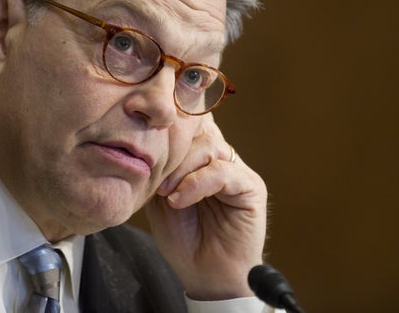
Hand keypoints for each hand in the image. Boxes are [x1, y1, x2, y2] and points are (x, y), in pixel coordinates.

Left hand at [145, 113, 267, 299]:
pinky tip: (180, 201)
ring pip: (209, 146)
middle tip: (156, 179)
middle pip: (198, 129)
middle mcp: (220, 158)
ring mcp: (236, 171)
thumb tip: (149, 139)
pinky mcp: (250, 187)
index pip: (190, 123)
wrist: (204, 275)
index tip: (148, 136)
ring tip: (167, 194)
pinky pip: (222, 172)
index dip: (172, 125)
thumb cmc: (183, 238)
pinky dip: (197, 184)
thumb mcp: (161, 196)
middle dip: (173, 149)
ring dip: (181, 169)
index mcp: (200, 157)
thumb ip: (161, 168)